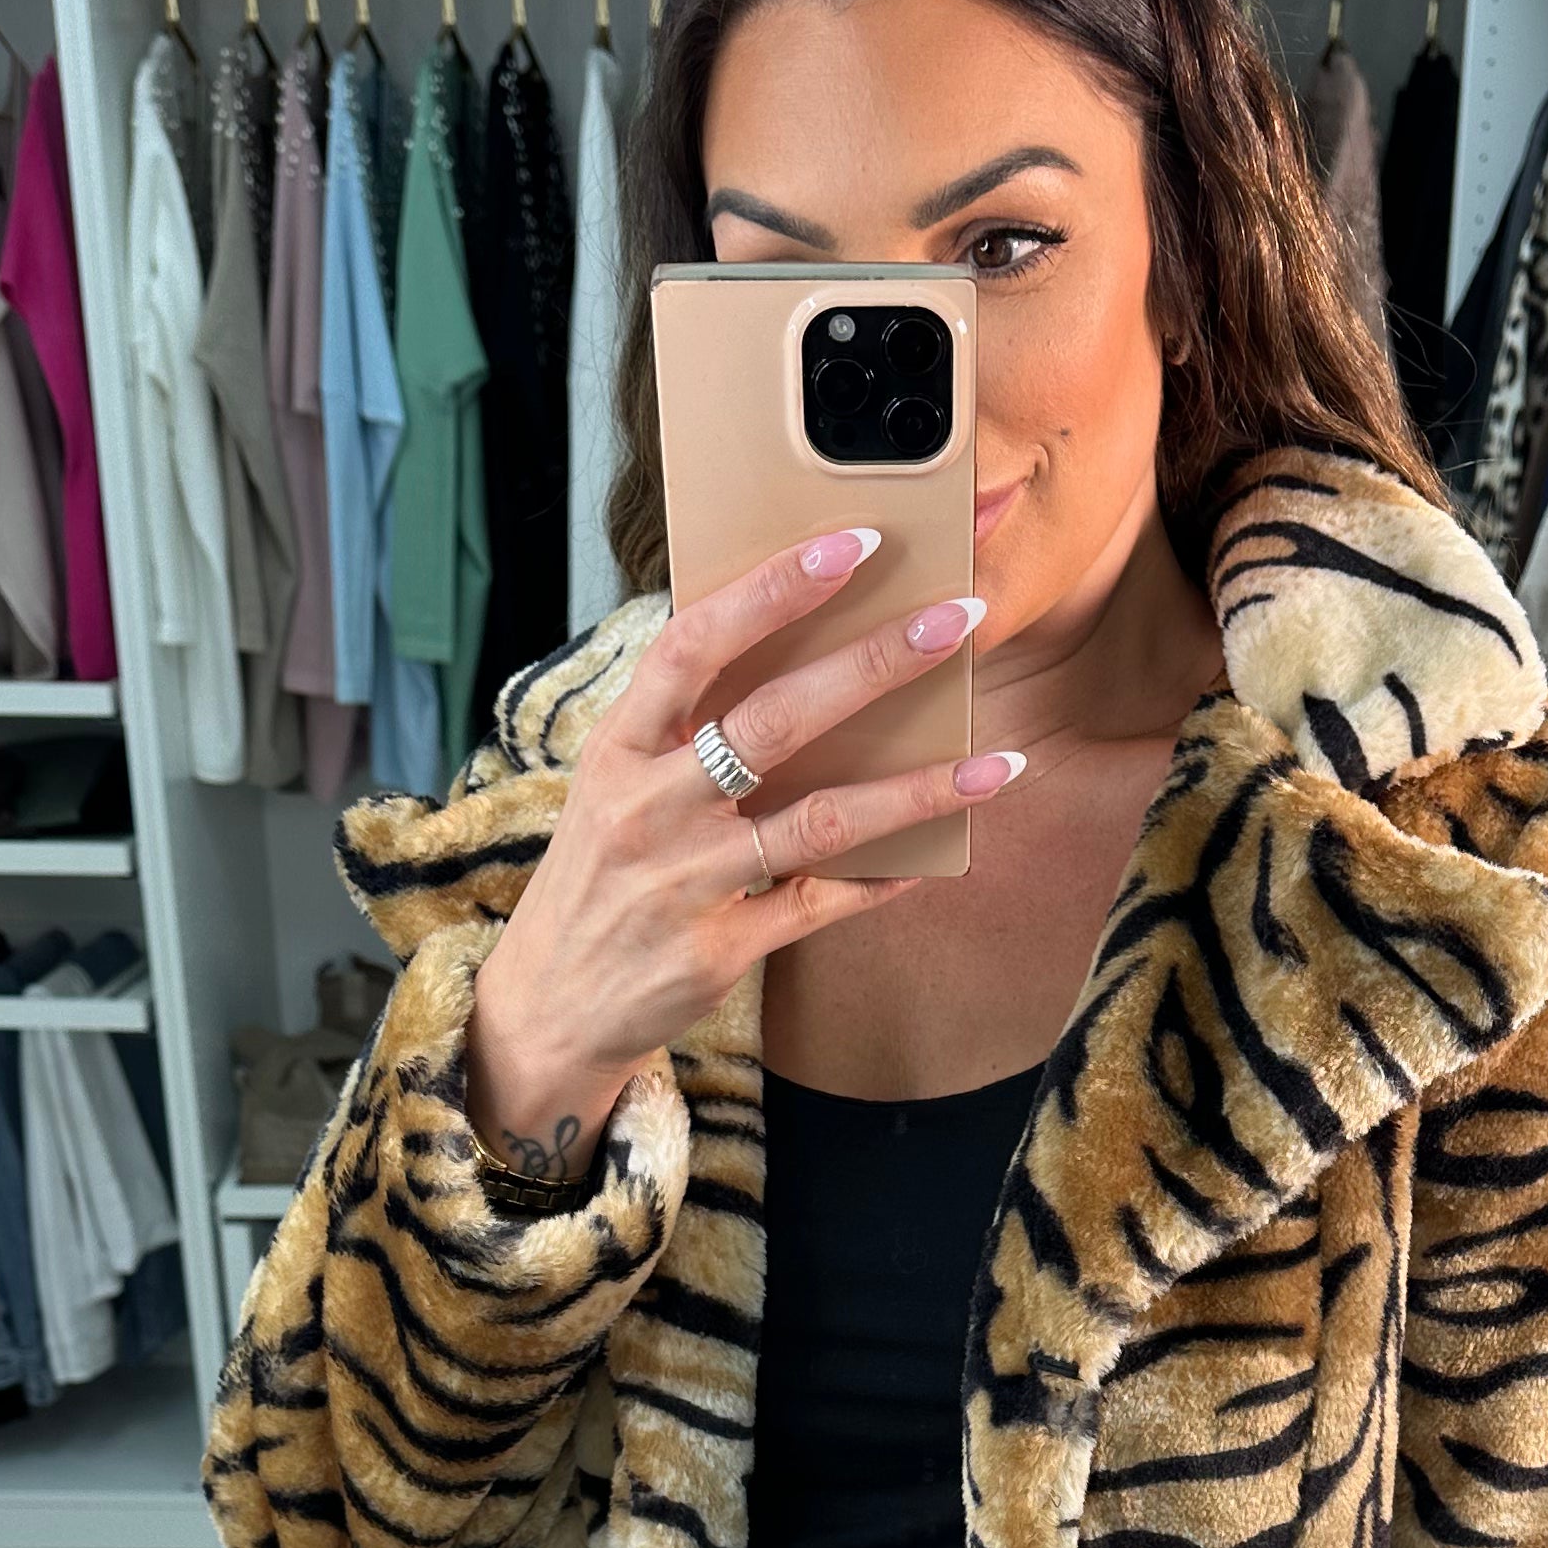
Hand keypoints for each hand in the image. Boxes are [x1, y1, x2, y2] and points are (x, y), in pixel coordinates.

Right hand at [461, 525, 1018, 1183]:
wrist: (550, 1004)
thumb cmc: (601, 874)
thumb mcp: (615, 786)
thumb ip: (683, 725)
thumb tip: (792, 648)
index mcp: (618, 748)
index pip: (694, 645)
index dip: (773, 590)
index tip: (854, 543)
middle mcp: (648, 809)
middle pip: (774, 722)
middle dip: (874, 665)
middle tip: (958, 620)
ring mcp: (685, 884)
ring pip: (819, 822)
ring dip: (917, 791)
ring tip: (997, 763)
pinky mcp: (720, 950)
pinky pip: (821, 904)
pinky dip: (885, 880)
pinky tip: (942, 855)